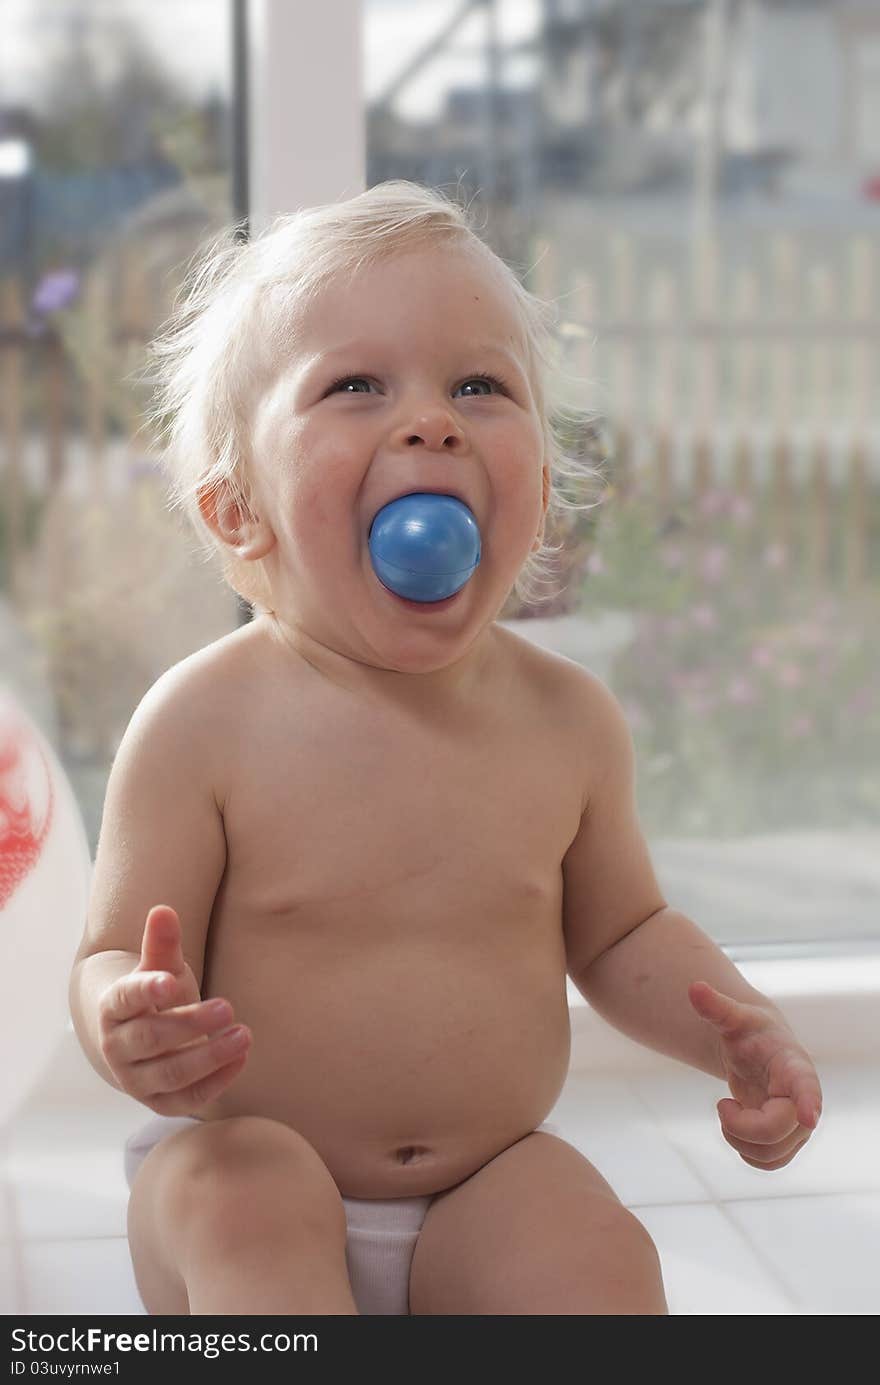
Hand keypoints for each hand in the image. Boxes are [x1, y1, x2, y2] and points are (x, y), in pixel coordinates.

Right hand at [98, 905, 251, 1114]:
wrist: (146, 1041)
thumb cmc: (158, 997)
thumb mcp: (161, 968)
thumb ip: (162, 943)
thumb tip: (163, 910)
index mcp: (113, 1008)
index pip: (125, 999)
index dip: (146, 991)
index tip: (170, 982)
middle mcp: (117, 1048)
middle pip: (152, 1038)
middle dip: (190, 1024)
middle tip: (228, 1006)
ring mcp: (136, 1080)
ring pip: (171, 1073)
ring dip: (210, 1056)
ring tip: (244, 1034)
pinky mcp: (159, 1103)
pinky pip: (188, 1099)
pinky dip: (217, 1081)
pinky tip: (242, 1057)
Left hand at [688, 981, 822, 1170]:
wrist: (760, 1050)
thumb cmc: (750, 1031)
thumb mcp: (733, 1016)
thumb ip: (716, 1006)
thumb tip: (693, 987)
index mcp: (794, 1066)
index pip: (806, 1085)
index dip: (808, 1101)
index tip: (808, 1116)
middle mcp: (804, 1099)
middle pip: (776, 1132)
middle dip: (739, 1126)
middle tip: (722, 1105)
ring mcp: (799, 1124)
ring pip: (773, 1155)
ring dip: (738, 1142)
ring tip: (728, 1113)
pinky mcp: (789, 1140)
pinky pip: (771, 1164)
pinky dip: (746, 1153)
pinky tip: (735, 1128)